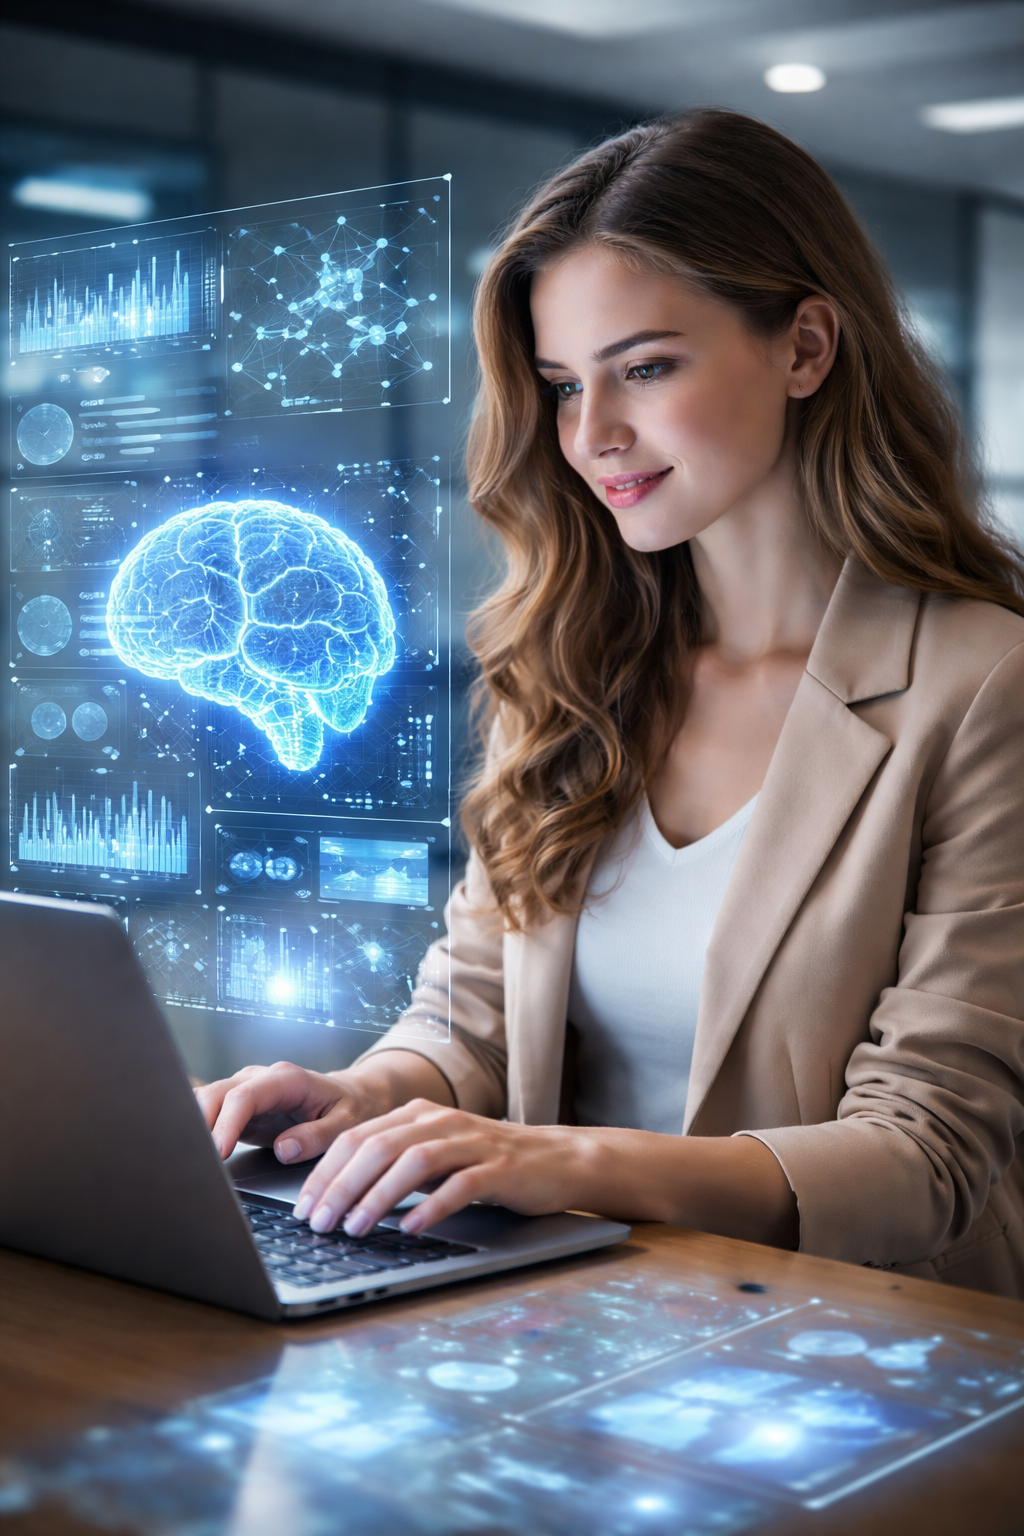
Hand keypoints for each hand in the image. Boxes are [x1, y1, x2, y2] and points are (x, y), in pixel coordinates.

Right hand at [195, 1061, 370, 1161]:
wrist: (354, 1095)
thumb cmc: (352, 1107)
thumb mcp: (347, 1123)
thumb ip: (318, 1136)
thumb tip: (284, 1149)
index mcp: (287, 1079)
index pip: (245, 1096)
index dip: (226, 1124)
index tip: (219, 1153)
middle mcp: (262, 1079)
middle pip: (216, 1093)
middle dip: (200, 1124)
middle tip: (197, 1160)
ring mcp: (248, 1089)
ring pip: (207, 1099)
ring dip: (194, 1124)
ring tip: (189, 1157)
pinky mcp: (240, 1106)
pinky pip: (211, 1110)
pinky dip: (198, 1127)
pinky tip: (194, 1149)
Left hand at [291, 1099, 597, 1235]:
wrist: (558, 1159)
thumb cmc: (489, 1164)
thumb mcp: (436, 1156)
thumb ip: (395, 1165)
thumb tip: (339, 1197)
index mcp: (418, 1114)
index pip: (358, 1137)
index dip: (325, 1172)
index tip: (303, 1207)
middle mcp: (441, 1121)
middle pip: (379, 1147)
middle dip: (341, 1186)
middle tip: (318, 1223)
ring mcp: (472, 1142)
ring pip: (414, 1162)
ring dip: (378, 1197)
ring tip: (355, 1228)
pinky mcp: (500, 1168)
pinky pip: (460, 1185)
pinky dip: (431, 1206)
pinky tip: (411, 1227)